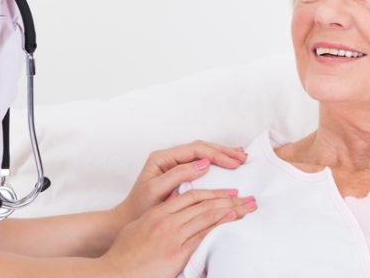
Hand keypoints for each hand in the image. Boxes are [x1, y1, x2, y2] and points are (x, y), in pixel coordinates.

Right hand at [103, 188, 256, 277]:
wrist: (116, 272)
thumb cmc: (124, 253)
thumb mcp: (140, 226)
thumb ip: (158, 215)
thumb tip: (173, 206)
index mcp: (159, 212)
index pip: (192, 196)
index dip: (213, 192)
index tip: (228, 191)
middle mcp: (168, 220)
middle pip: (204, 203)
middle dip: (229, 198)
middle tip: (247, 197)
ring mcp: (173, 236)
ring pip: (207, 216)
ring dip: (230, 209)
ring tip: (247, 207)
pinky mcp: (177, 253)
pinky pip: (203, 236)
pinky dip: (218, 226)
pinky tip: (230, 220)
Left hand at [113, 140, 247, 227]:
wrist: (126, 220)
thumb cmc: (140, 208)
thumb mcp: (156, 190)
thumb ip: (178, 175)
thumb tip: (204, 163)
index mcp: (162, 158)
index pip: (195, 149)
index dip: (216, 155)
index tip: (233, 163)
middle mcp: (169, 157)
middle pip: (201, 148)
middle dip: (223, 152)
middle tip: (242, 158)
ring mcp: (174, 164)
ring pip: (203, 153)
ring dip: (222, 155)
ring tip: (241, 157)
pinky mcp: (178, 174)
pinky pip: (201, 163)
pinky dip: (216, 162)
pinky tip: (228, 164)